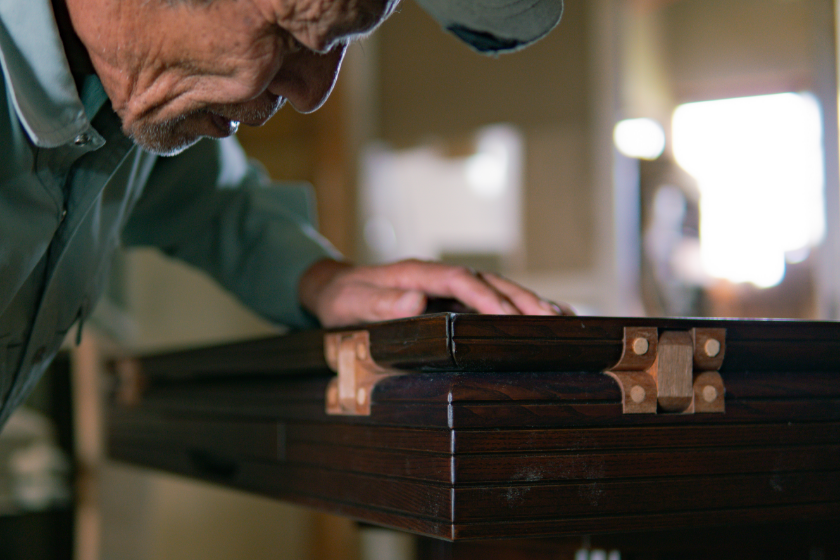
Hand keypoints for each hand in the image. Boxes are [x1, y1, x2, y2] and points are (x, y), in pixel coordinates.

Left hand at [298, 258, 574, 327]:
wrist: (336, 288)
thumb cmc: (343, 298)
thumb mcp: (350, 302)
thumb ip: (379, 302)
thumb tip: (413, 300)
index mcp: (417, 272)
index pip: (459, 280)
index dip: (484, 298)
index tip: (505, 318)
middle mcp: (438, 275)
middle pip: (488, 281)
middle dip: (520, 299)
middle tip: (550, 321)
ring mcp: (447, 285)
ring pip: (496, 288)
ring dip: (527, 301)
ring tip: (561, 319)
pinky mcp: (451, 298)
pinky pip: (489, 298)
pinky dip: (517, 306)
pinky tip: (543, 316)